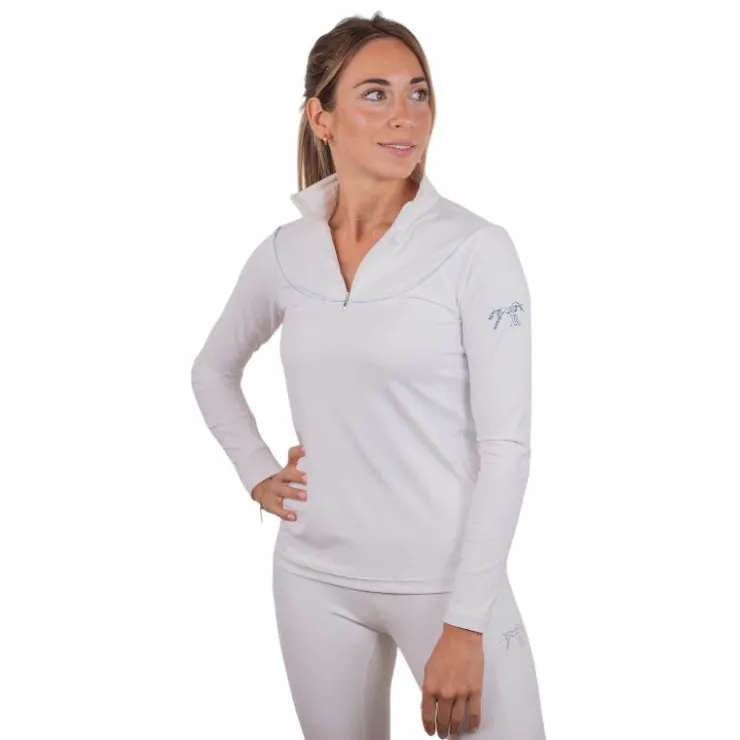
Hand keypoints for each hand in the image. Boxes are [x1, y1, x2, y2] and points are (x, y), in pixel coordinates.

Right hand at [251, 444, 306, 520]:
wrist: (265, 492)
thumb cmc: (286, 483)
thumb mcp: (293, 474)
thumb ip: (307, 470)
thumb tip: (324, 463)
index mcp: (288, 469)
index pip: (292, 456)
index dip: (298, 451)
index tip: (305, 449)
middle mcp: (280, 478)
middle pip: (287, 474)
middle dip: (298, 476)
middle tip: (308, 479)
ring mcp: (274, 490)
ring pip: (282, 490)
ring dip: (294, 493)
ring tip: (305, 496)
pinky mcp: (270, 504)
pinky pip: (277, 509)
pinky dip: (285, 513)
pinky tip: (293, 516)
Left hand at [421, 623, 483, 737]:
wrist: (461, 637)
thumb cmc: (445, 648)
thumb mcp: (429, 668)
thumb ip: (429, 688)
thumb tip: (430, 704)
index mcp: (431, 687)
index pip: (427, 715)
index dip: (428, 726)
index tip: (430, 731)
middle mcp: (445, 693)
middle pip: (443, 720)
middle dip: (442, 730)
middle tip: (443, 734)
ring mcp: (461, 693)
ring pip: (458, 721)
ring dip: (456, 730)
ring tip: (454, 734)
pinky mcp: (475, 691)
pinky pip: (474, 713)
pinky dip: (472, 724)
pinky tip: (471, 727)